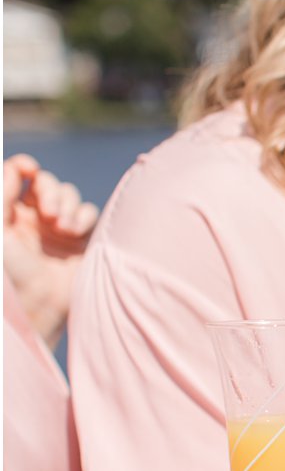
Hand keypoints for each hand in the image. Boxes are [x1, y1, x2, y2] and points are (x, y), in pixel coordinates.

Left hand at [3, 154, 98, 346]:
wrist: (38, 304)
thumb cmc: (9, 270)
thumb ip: (2, 193)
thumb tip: (19, 166)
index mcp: (11, 212)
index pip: (20, 177)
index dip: (25, 167)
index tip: (28, 168)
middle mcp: (36, 217)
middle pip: (47, 183)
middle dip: (49, 190)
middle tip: (48, 213)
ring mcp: (61, 228)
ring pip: (70, 195)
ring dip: (67, 205)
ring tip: (61, 229)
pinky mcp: (84, 240)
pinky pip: (89, 213)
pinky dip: (83, 217)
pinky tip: (73, 233)